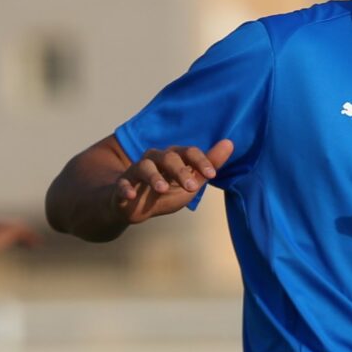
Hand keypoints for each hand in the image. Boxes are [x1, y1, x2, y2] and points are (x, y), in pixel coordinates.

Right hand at [111, 140, 234, 226]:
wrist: (136, 208)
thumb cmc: (166, 193)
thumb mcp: (190, 182)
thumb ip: (208, 166)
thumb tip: (229, 143)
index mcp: (173, 157)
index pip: (188, 152)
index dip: (201, 161)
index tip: (212, 174)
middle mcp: (155, 159)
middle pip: (168, 157)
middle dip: (180, 171)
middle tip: (191, 187)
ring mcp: (137, 170)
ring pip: (144, 166)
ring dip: (154, 177)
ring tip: (162, 189)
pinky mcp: (123, 184)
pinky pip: (122, 183)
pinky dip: (125, 188)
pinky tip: (129, 195)